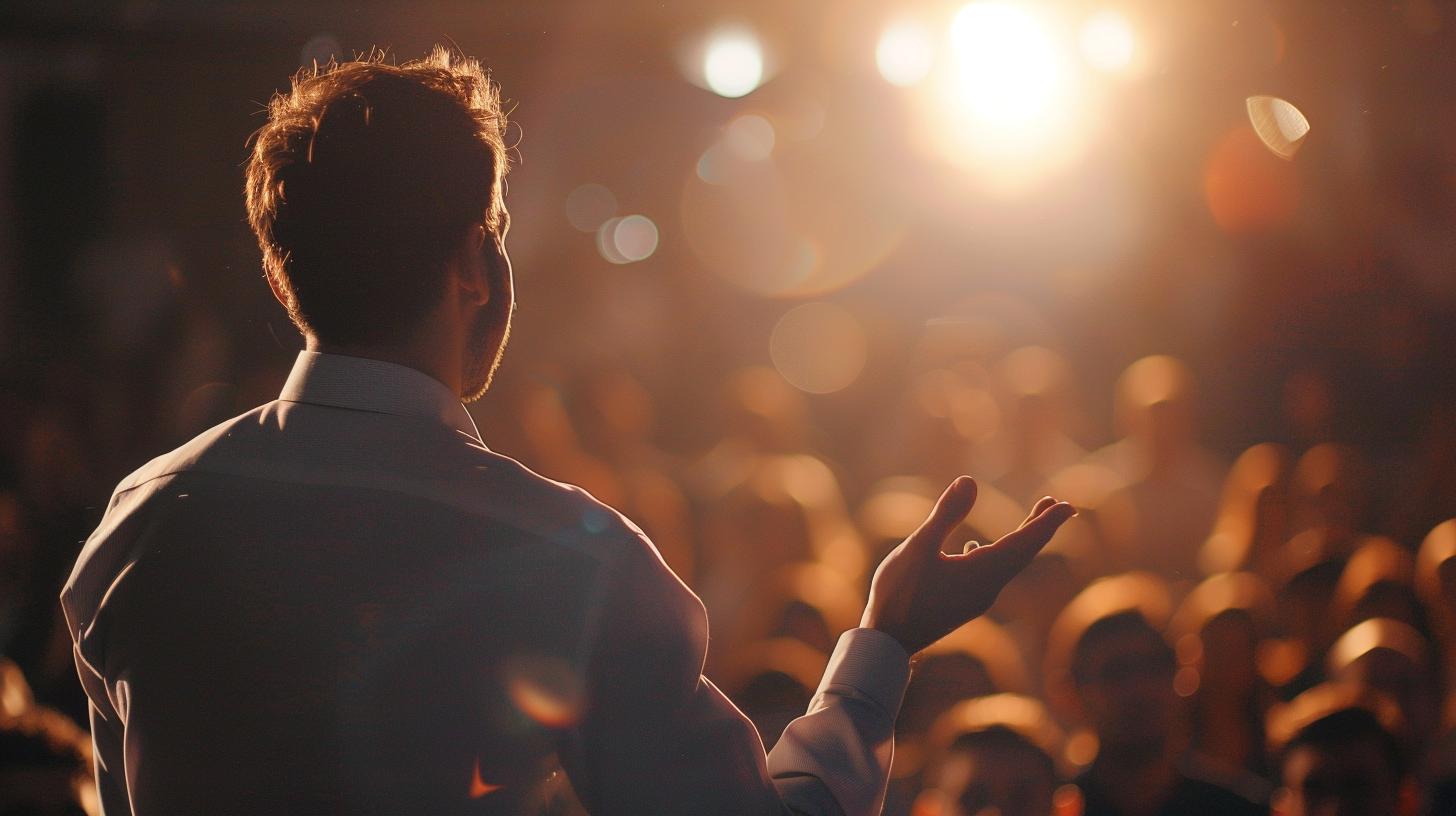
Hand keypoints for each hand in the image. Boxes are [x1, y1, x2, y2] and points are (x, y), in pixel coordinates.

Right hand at [859, 476, 1075, 654]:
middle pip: (1023, 554)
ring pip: (1007, 565)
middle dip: (1040, 528)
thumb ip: (946, 514)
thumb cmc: (900, 595)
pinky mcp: (962, 603)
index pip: (1024, 543)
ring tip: (1031, 521)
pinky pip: (989, 574)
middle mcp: (987, 588)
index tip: (1068, 507)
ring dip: (1021, 540)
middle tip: (1059, 506)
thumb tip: (970, 481)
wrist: (887, 643)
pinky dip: (994, 555)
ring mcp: (976, 598)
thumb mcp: (919, 548)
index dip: (1046, 523)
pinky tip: (972, 548)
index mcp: (982, 573)